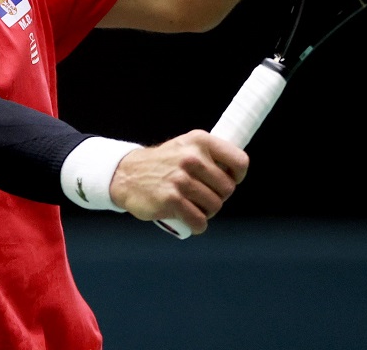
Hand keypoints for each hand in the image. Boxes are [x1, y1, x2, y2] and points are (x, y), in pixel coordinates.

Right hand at [109, 130, 248, 234]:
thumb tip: (236, 172)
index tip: (228, 180)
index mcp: (200, 141)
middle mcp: (192, 158)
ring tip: (194, 206)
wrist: (127, 174)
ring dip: (207, 212)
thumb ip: (210, 156)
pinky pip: (199, 221)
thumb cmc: (163, 164)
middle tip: (203, 196)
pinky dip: (197, 225)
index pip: (239, 161)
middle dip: (218, 197)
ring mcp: (181, 179)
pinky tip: (190, 221)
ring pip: (215, 207)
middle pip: (227, 189)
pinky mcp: (171, 200)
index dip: (237, 176)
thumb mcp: (186, 147)